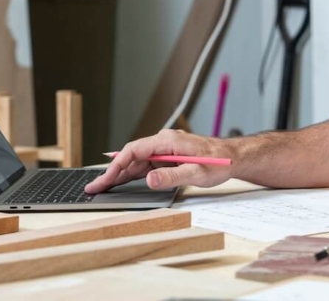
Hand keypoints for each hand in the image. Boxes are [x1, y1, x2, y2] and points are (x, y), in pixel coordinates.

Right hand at [84, 129, 234, 193]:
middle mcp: (163, 142)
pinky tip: (121, 183)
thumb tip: (148, 179)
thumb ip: (171, 176)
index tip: (105, 177)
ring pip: (136, 161)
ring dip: (119, 174)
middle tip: (94, 187)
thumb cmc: (218, 162)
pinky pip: (144, 165)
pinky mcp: (167, 157)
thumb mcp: (196, 172)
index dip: (117, 164)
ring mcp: (164, 150)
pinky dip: (131, 174)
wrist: (233, 157)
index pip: (135, 150)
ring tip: (101, 187)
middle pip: (131, 156)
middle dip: (112, 172)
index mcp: (168, 141)